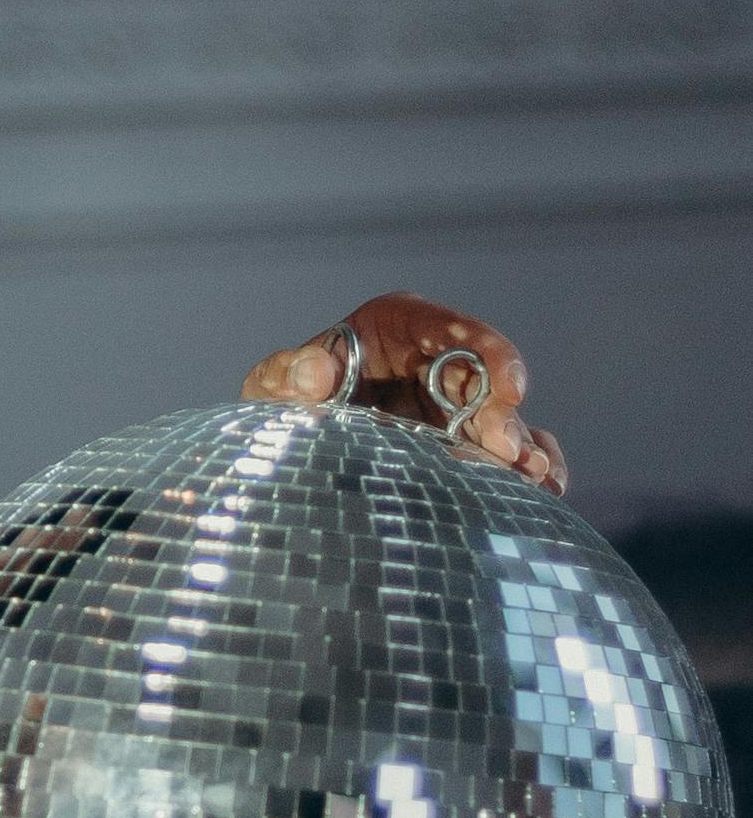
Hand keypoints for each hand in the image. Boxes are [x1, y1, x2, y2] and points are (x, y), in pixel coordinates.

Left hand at [240, 290, 567, 493]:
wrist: (287, 447)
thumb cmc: (283, 400)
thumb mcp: (274, 384)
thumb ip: (289, 372)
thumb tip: (317, 370)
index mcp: (398, 326)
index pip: (453, 329)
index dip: (489, 353)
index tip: (510, 389)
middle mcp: (437, 360)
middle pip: (486, 380)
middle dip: (503, 415)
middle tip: (509, 454)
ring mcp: (454, 405)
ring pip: (505, 418)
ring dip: (523, 446)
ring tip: (535, 478)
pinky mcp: (464, 445)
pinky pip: (510, 451)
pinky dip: (531, 467)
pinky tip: (543, 491)